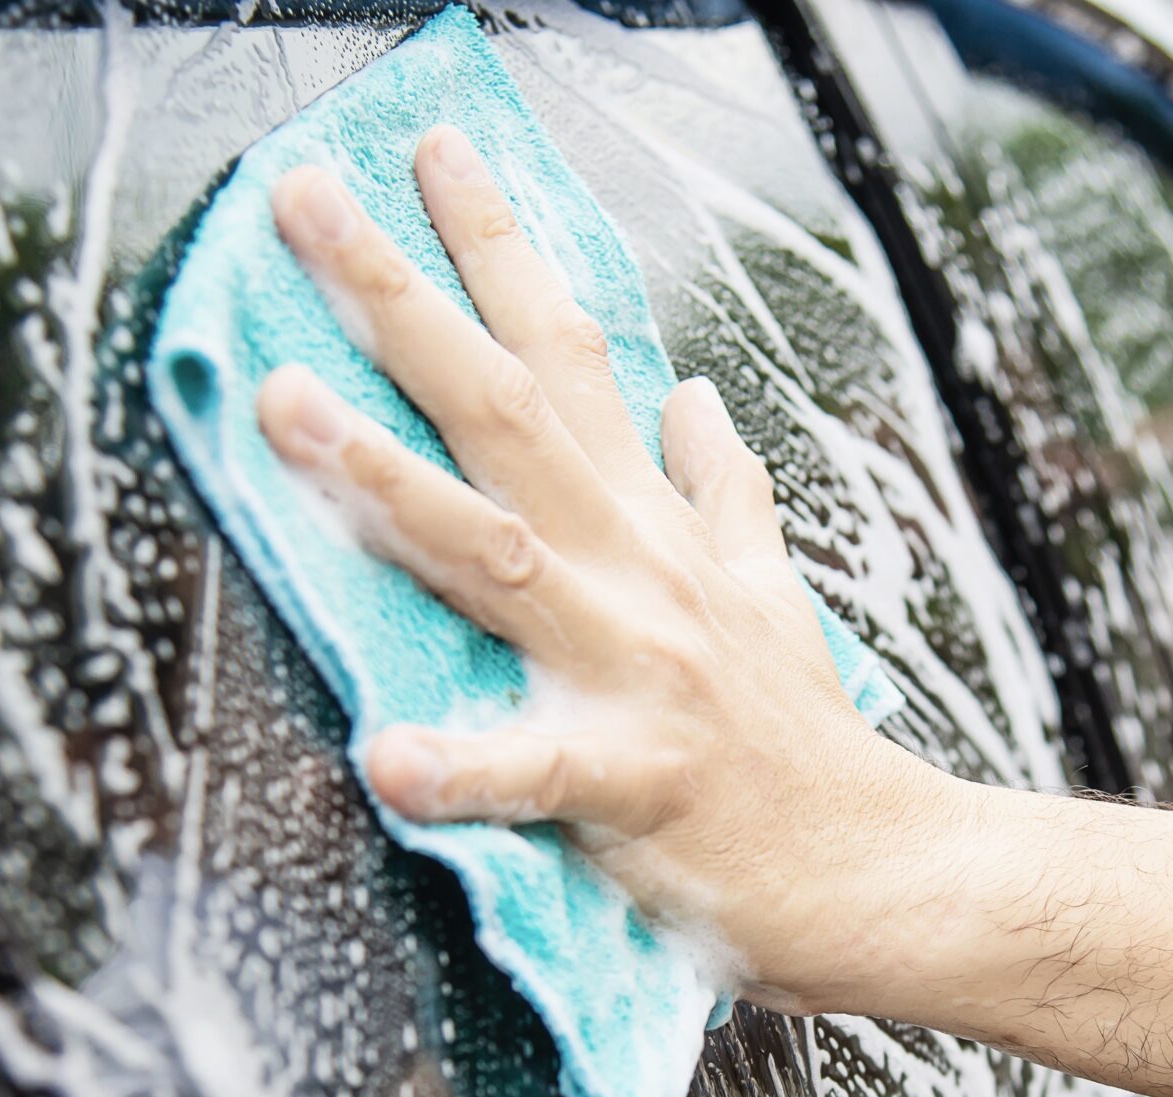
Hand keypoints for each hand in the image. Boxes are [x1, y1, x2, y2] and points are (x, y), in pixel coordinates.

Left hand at [254, 129, 951, 1007]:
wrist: (886, 869)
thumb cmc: (803, 745)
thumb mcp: (768, 593)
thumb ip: (722, 493)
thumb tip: (696, 399)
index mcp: (654, 530)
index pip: (567, 357)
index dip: (496, 249)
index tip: (428, 152)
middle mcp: (636, 573)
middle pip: (507, 412)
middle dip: (400, 301)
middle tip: (304, 199)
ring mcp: (635, 669)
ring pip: (497, 552)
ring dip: (388, 478)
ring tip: (286, 408)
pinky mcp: (635, 783)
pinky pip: (536, 773)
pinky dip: (463, 766)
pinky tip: (386, 759)